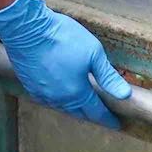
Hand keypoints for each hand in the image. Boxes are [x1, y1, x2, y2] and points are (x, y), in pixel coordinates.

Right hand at [0, 0, 131, 122]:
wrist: (26, 28)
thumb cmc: (62, 37)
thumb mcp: (93, 53)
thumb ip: (108, 77)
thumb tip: (124, 95)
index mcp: (76, 92)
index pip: (96, 112)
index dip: (107, 119)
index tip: (115, 123)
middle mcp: (59, 98)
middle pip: (78, 112)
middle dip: (91, 114)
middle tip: (100, 113)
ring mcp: (42, 92)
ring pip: (62, 106)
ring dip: (74, 107)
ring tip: (82, 104)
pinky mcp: (29, 84)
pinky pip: (47, 99)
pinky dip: (58, 99)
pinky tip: (59, 92)